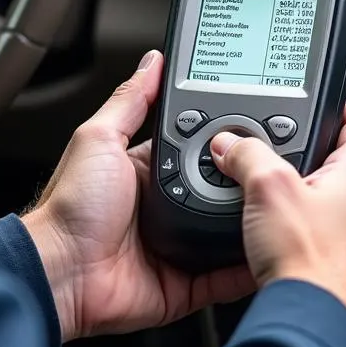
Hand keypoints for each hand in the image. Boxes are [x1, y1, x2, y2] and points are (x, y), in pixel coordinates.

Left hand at [21, 51, 254, 342]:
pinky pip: (224, 279)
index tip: (252, 127)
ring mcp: (175, 247)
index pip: (194, 147)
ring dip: (251, 224)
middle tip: (278, 171)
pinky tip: (271, 256)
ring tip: (284, 210)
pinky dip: (247, 270)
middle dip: (244, 183)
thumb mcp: (99, 138)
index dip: (221, 139)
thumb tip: (151, 62)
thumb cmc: (70, 205)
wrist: (62, 271)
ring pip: (227, 233)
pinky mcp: (183, 284)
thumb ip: (130, 101)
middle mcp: (163, 208)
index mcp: (145, 171)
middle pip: (216, 190)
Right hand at [210, 103, 345, 344]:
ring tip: (268, 199)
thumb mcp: (266, 187)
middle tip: (278, 153)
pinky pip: (323, 238)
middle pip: (342, 165)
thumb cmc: (307, 260)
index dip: (342, 106)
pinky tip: (274, 239)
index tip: (325, 101)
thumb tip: (230, 144)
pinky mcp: (345, 270)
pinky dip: (301, 232)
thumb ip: (246, 154)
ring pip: (331, 204)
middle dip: (308, 157)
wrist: (313, 322)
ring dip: (304, 198)